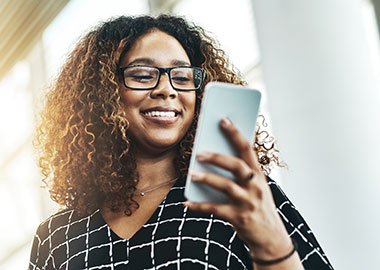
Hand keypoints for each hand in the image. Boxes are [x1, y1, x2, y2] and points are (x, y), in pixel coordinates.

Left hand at [184, 117, 293, 261]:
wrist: (272, 238)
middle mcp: (255, 187)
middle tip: (199, 153)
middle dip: (217, 157)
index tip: (223, 120)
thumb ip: (241, 174)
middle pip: (236, 166)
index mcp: (259, 175)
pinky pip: (215, 210)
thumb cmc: (259, 207)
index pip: (247, 149)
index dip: (235, 133)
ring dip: (206, 178)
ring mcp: (247, 202)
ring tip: (191, 174)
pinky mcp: (238, 218)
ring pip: (226, 186)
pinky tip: (186, 203)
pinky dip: (199, 206)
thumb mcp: (256, 188)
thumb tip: (214, 156)